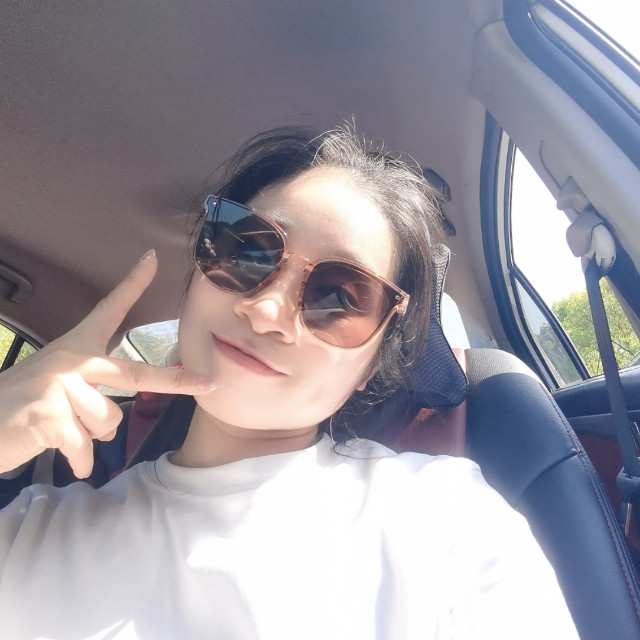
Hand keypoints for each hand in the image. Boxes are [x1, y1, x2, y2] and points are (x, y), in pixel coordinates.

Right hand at [0, 250, 215, 477]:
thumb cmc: (22, 407)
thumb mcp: (58, 387)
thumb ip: (92, 392)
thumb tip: (114, 423)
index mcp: (75, 346)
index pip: (109, 309)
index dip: (132, 283)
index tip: (152, 258)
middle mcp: (72, 360)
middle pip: (136, 372)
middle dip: (176, 381)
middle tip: (208, 383)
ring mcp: (62, 385)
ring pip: (110, 420)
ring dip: (93, 436)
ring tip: (63, 431)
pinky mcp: (52, 415)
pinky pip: (87, 445)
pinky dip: (81, 459)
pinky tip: (69, 459)